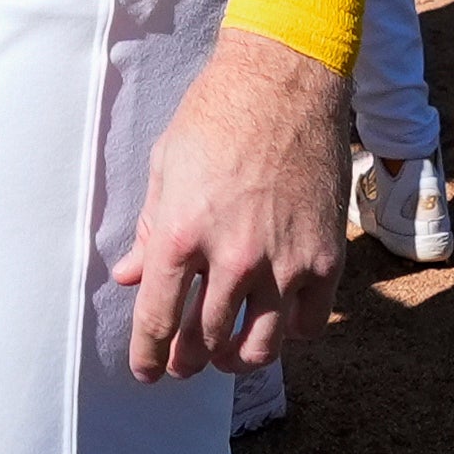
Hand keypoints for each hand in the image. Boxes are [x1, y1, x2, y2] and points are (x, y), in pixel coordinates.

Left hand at [114, 32, 346, 378]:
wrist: (286, 81)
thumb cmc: (216, 115)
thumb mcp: (166, 167)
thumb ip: (149, 230)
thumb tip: (128, 275)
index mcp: (181, 235)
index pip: (156, 320)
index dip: (147, 355)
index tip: (146, 372)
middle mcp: (232, 259)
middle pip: (205, 341)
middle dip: (189, 360)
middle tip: (186, 363)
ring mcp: (284, 263)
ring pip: (260, 348)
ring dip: (239, 359)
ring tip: (231, 354)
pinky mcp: (325, 258)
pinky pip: (308, 325)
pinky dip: (291, 333)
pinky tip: (278, 324)